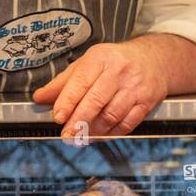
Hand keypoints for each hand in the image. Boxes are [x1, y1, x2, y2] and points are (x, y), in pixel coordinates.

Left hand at [32, 34, 195, 138]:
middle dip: (79, 121)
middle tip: (67, 135)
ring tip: (82, 137)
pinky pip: (127, 123)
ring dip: (94, 130)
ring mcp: (135, 87)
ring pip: (111, 115)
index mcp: (100, 58)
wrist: (156, 59)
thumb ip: (63, 83)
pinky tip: (101, 135)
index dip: (67, 101)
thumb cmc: (114, 63)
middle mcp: (119, 71)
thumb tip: (39, 98)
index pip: (81, 82)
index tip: (57, 117)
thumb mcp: (87, 64)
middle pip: (96, 100)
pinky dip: (111, 133)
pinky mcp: (147, 101)